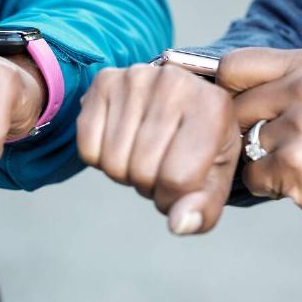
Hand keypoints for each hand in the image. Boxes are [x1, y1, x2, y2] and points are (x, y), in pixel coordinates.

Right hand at [77, 64, 240, 235]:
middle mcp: (174, 84)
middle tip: (160, 165)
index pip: (178, 179)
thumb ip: (204, 209)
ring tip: (142, 151)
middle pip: (142, 171)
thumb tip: (178, 224)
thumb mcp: (214, 178)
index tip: (180, 183)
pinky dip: (100, 156)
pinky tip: (121, 139)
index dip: (173, 197)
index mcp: (212, 107)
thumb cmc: (201, 143)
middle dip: (148, 185)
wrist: (180, 100)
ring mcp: (135, 78)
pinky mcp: (103, 82)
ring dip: (125, 172)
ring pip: (113, 163)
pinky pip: (87, 147)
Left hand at [219, 47, 301, 241]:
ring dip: (261, 160)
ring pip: (242, 144)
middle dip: (245, 130)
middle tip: (281, 145)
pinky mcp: (293, 165)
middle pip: (233, 106)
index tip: (236, 105)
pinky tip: (301, 182)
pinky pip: (251, 175)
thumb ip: (284, 84)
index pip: (235, 64)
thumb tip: (224, 89)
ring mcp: (299, 126)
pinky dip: (268, 185)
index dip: (227, 88)